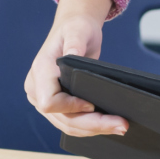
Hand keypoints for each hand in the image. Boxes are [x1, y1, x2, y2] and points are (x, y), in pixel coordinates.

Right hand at [26, 0, 123, 136]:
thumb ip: (75, 42)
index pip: (49, 102)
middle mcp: (37, 89)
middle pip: (61, 119)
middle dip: (92, 125)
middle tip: (122, 126)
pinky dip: (89, 127)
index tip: (93, 104)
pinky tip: (108, 125)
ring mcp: (44, 98)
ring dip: (93, 130)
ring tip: (120, 127)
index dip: (71, 107)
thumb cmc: (76, 29)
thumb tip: (73, 55)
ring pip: (66, 125)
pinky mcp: (56, 104)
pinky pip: (69, 122)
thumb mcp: (78, 30)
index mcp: (40, 72)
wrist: (74, 30)